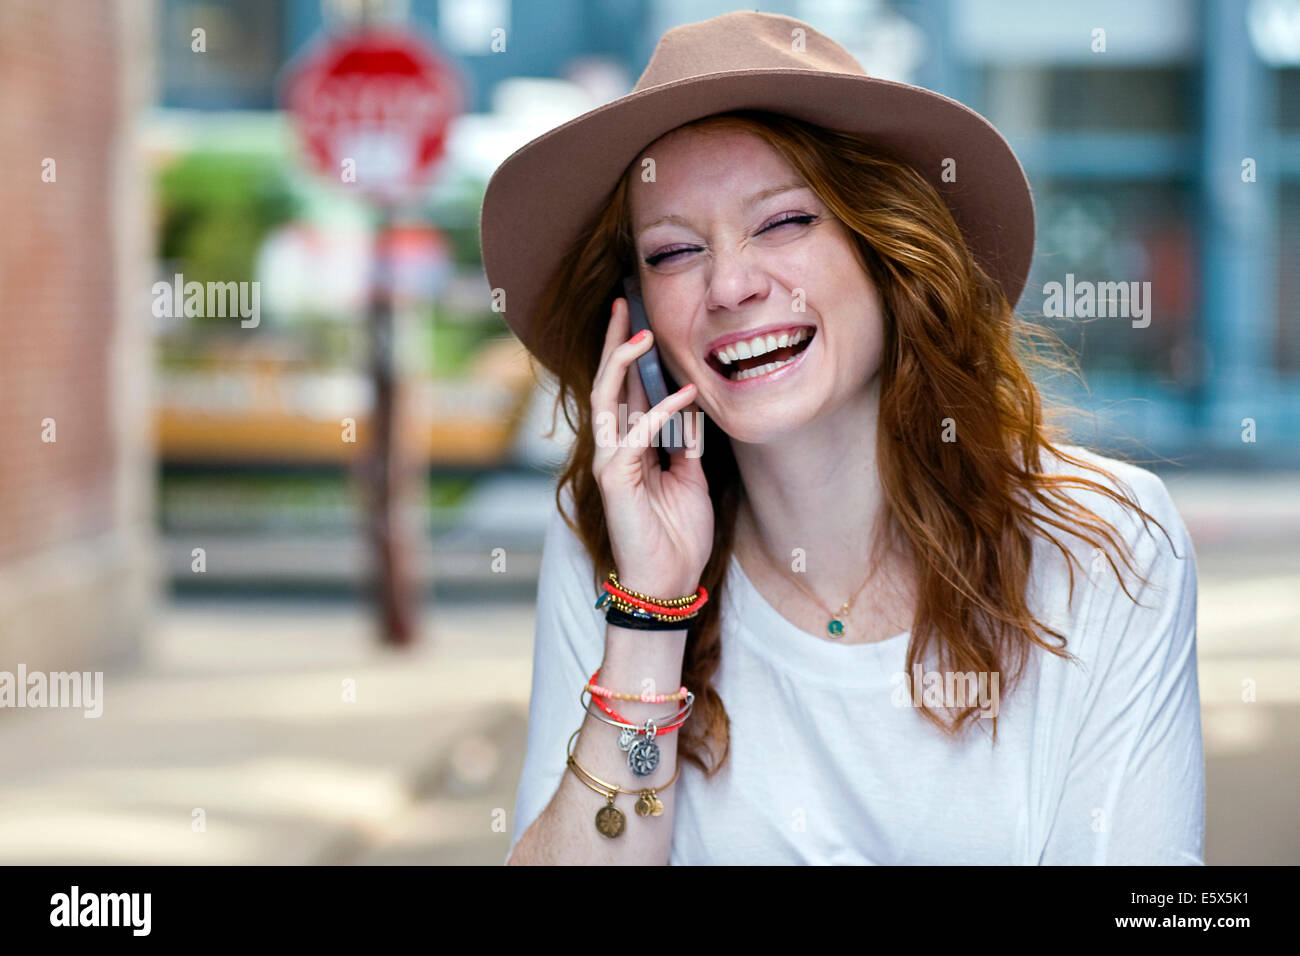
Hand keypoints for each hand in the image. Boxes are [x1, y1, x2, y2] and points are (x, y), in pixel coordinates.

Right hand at [590, 297, 713, 597]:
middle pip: (610, 385)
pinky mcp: (615, 480)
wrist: (668, 583)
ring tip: (642, 335)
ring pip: (608, 401)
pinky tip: (685, 395)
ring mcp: (611, 462)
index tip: (642, 320)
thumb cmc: (678, 534)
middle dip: (616, 344)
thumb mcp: (691, 480)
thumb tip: (691, 411)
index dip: (634, 355)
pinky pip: (634, 436)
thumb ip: (685, 444)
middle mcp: (616, 448)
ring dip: (624, 365)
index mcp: (633, 446)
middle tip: (624, 306)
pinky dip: (660, 413)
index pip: (629, 390)